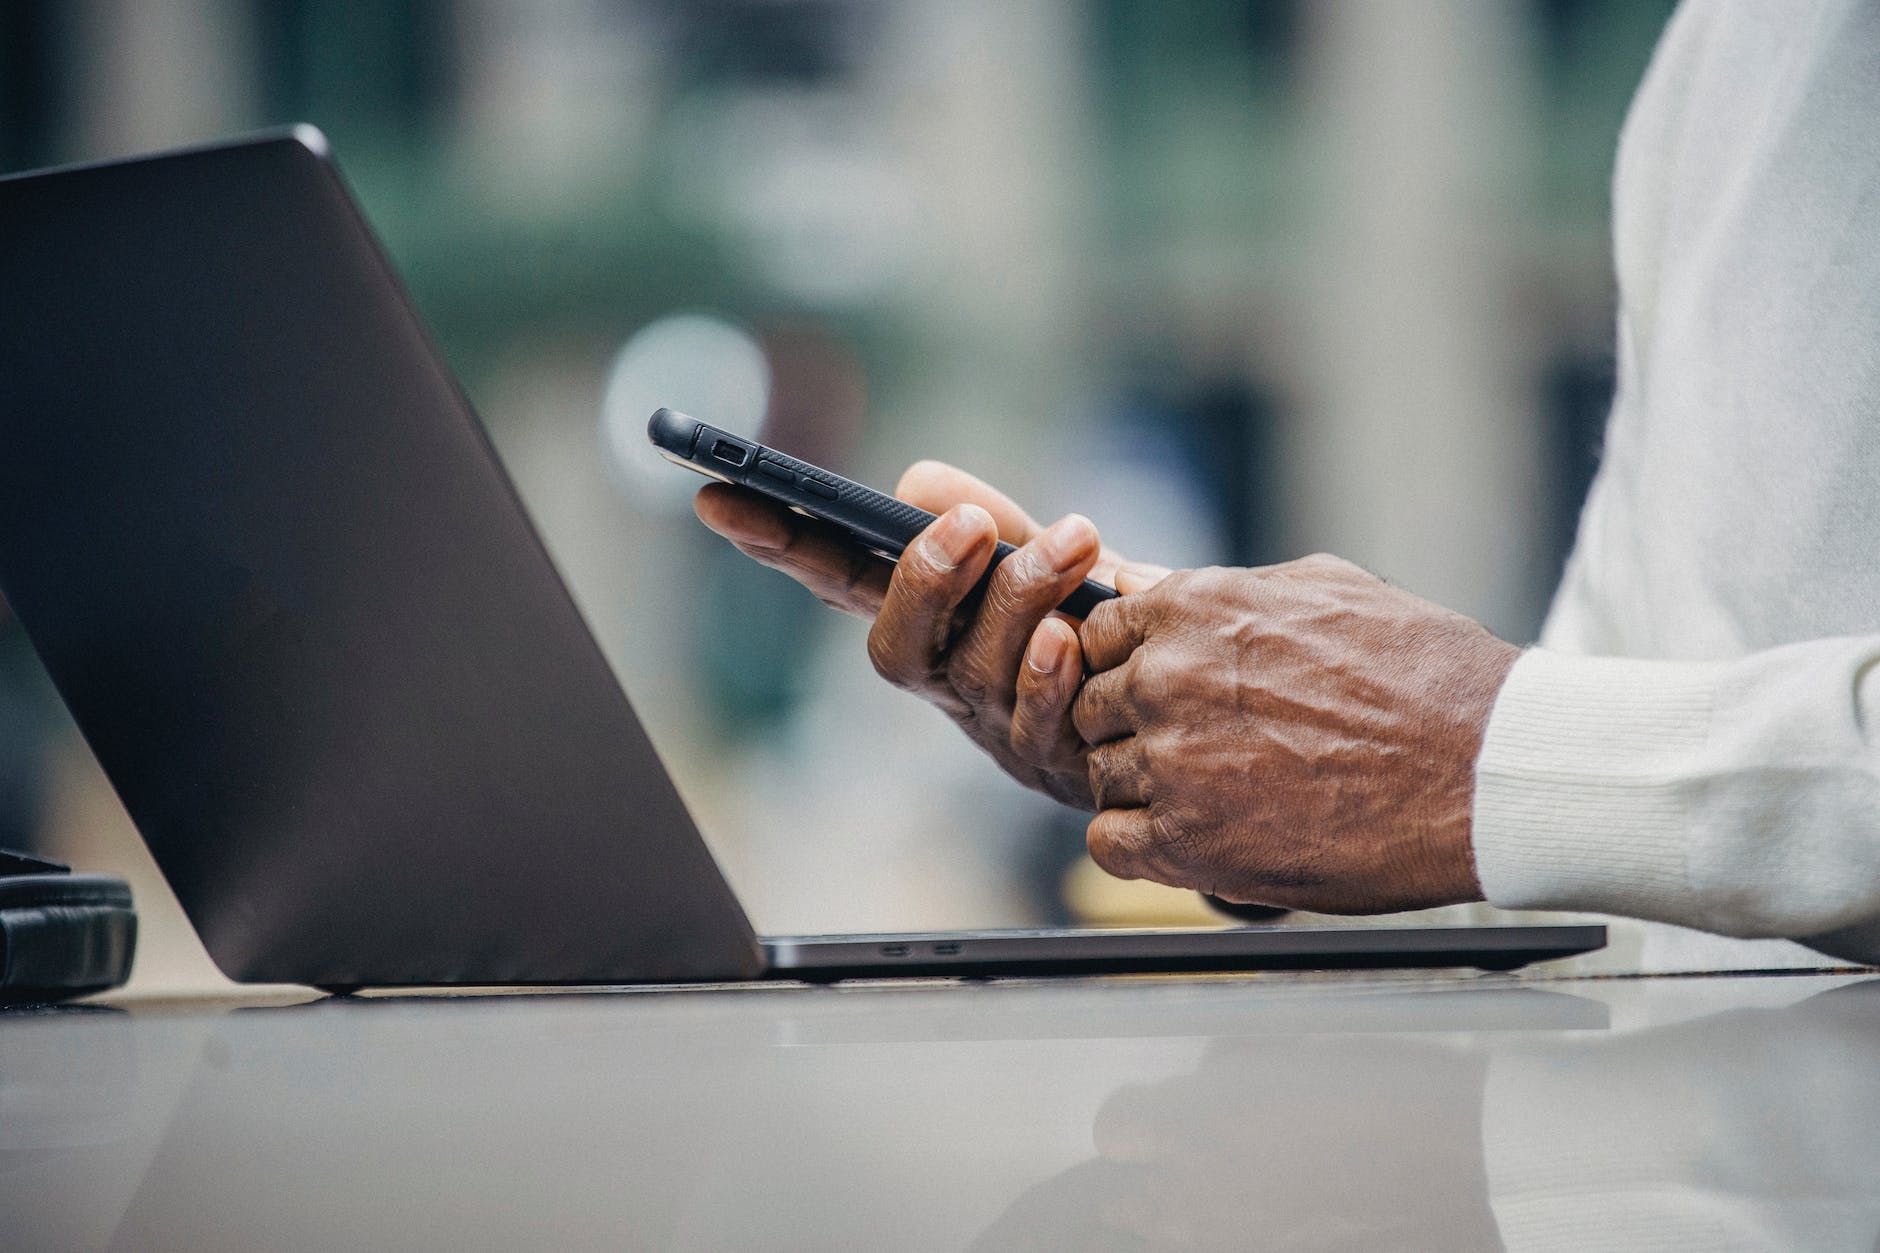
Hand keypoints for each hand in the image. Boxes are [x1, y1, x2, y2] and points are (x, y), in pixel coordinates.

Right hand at [694, 461, 1140, 808]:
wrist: (1181, 708)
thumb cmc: (1096, 619)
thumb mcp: (1041, 556)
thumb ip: (988, 520)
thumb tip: (921, 485)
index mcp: (926, 618)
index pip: (834, 578)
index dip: (775, 543)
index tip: (716, 498)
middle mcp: (944, 678)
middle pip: (895, 646)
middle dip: (921, 580)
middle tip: (965, 524)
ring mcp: (995, 723)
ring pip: (976, 670)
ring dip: (1020, 595)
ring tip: (1074, 536)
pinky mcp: (1055, 758)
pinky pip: (1040, 719)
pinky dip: (1054, 674)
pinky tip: (1078, 634)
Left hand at [1068, 555, 1518, 912]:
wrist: (1485, 768)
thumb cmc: (1425, 675)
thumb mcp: (1324, 592)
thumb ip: (1219, 591)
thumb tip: (1142, 581)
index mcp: (1194, 609)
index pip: (1101, 633)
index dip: (1129, 665)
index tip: (1164, 692)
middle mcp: (1168, 678)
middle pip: (1093, 706)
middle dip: (1131, 726)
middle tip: (1193, 750)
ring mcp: (1173, 761)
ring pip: (1101, 775)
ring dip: (1142, 789)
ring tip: (1214, 797)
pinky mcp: (1190, 841)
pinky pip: (1111, 843)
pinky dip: (1142, 846)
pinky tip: (1192, 839)